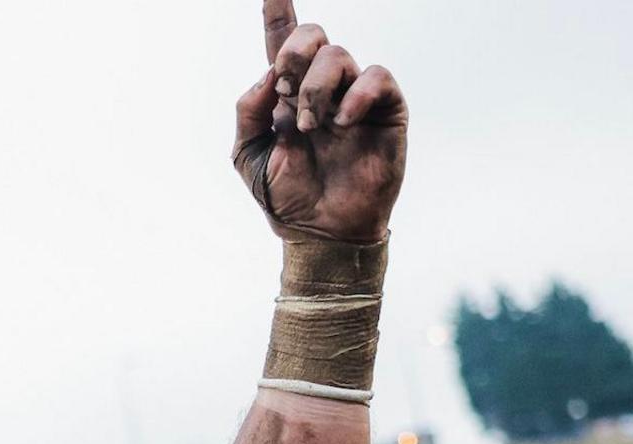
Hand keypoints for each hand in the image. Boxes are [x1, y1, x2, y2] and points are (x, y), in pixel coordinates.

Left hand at [232, 2, 405, 244]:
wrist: (319, 232)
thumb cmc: (285, 196)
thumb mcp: (248, 154)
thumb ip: (248, 111)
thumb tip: (268, 77)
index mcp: (287, 94)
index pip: (282, 43)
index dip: (278, 14)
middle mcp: (322, 88)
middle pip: (313, 37)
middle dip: (292, 54)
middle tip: (283, 88)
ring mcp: (354, 96)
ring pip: (338, 55)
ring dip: (315, 88)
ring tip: (309, 126)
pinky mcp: (385, 110)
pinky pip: (376, 77)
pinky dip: (354, 95)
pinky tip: (340, 123)